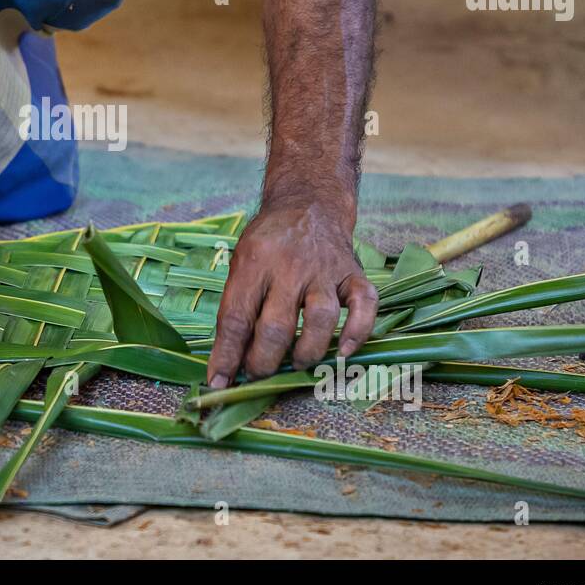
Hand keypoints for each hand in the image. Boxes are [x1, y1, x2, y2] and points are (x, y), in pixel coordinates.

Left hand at [206, 200, 376, 385]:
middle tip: (257, 373)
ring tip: (295, 363)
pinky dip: (358, 332)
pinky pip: (365, 305)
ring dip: (307, 351)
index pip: (236, 317)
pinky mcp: (354, 273)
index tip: (219, 381)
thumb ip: (236, 307)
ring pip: (321, 318)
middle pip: (277, 326)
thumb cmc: (268, 243)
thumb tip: (227, 362)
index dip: (226, 355)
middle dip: (263, 361)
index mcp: (254, 262)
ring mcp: (325, 270)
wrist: (308, 204)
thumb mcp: (241, 263)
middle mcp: (290, 266)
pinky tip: (343, 351)